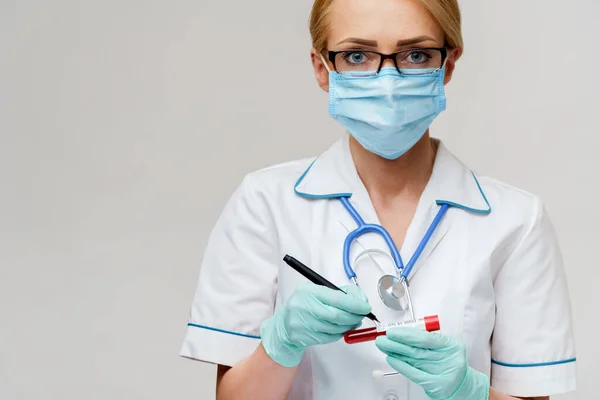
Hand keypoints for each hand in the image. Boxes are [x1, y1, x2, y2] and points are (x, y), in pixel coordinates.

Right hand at [260, 283, 370, 366]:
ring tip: (353, 321)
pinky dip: (340, 333)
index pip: (337, 299)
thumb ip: (339, 293)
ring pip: (335, 328)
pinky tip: (341, 328)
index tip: (365, 307)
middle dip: (354, 316)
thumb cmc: (304, 305)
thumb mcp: (317, 291)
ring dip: (349, 326)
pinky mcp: (305, 337)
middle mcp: (304, 307)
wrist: (284, 325)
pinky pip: (330, 337)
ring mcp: (303, 324)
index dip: (355, 304)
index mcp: (308, 291)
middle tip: (362, 315)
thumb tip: (360, 300)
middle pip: (338, 316)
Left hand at [375, 328, 489, 399]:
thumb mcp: (446, 345)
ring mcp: (441, 373)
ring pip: (413, 360)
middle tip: (382, 338)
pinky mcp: (435, 385)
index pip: (426, 339)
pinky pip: (414, 374)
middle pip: (417, 350)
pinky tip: (392, 359)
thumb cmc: (450, 361)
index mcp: (451, 346)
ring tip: (384, 346)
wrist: (462, 383)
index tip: (393, 332)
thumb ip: (428, 340)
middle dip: (396, 343)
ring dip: (396, 352)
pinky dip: (401, 366)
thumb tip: (404, 333)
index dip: (407, 335)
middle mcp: (447, 359)